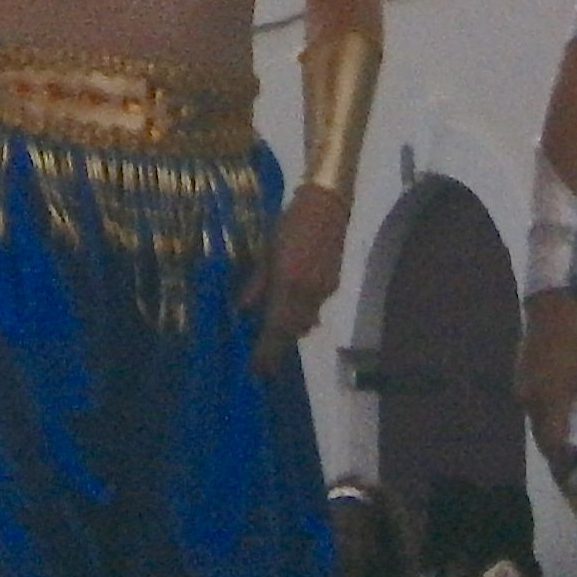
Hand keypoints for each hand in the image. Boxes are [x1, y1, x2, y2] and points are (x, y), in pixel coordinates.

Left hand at [252, 182, 350, 366]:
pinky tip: (291, 308)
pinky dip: (301, 315)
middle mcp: (308, 293)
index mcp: (288, 284)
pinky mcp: (333, 285)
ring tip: (273, 335)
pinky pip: (315, 309)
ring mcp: (324, 291)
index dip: (266, 352)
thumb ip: (256, 284)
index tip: (256, 371)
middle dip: (277, 346)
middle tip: (262, 359)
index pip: (275, 328)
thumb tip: (244, 310)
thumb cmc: (289, 224)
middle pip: (292, 332)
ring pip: (305, 322)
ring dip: (289, 332)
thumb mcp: (266, 252)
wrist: (327, 206)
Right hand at [518, 287, 576, 507]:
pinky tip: (565, 441)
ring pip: (539, 435)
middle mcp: (534, 404)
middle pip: (546, 446)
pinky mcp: (522, 390)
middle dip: (562, 471)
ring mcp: (524, 398)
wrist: (548, 313)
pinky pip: (537, 420)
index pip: (556, 446)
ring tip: (574, 476)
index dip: (566, 472)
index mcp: (553, 400)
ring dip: (555, 454)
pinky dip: (550, 434)